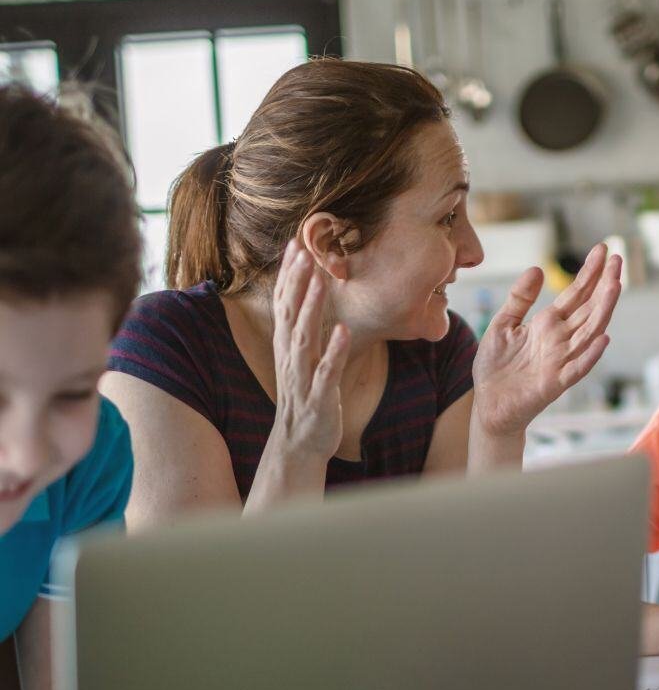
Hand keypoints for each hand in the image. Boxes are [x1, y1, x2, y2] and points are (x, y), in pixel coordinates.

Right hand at [269, 240, 350, 463]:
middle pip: (290, 314)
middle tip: (304, 251)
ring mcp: (303, 378)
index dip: (289, 275)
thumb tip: (310, 296)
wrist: (300, 444)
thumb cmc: (307, 395)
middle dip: (297, 282)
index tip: (295, 244)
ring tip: (321, 282)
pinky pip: (327, 372)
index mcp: (288, 347)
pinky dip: (334, 351)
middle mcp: (291, 358)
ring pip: (305, 339)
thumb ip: (305, 329)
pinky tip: (342, 331)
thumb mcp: (304, 359)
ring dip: (312, 310)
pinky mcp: (320, 398)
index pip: (284, 304)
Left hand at [471, 243, 620, 436]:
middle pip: (589, 308)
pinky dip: (591, 354)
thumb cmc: (496, 367)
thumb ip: (520, 299)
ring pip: (589, 332)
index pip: (575, 294)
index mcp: (548, 324)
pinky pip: (577, 368)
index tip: (603, 249)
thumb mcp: (503, 324)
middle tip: (618, 258)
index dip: (589, 272)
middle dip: (604, 284)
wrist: (488, 404)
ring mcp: (561, 360)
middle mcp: (560, 339)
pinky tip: (603, 338)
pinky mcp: (555, 382)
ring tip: (615, 286)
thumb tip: (537, 269)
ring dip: (603, 311)